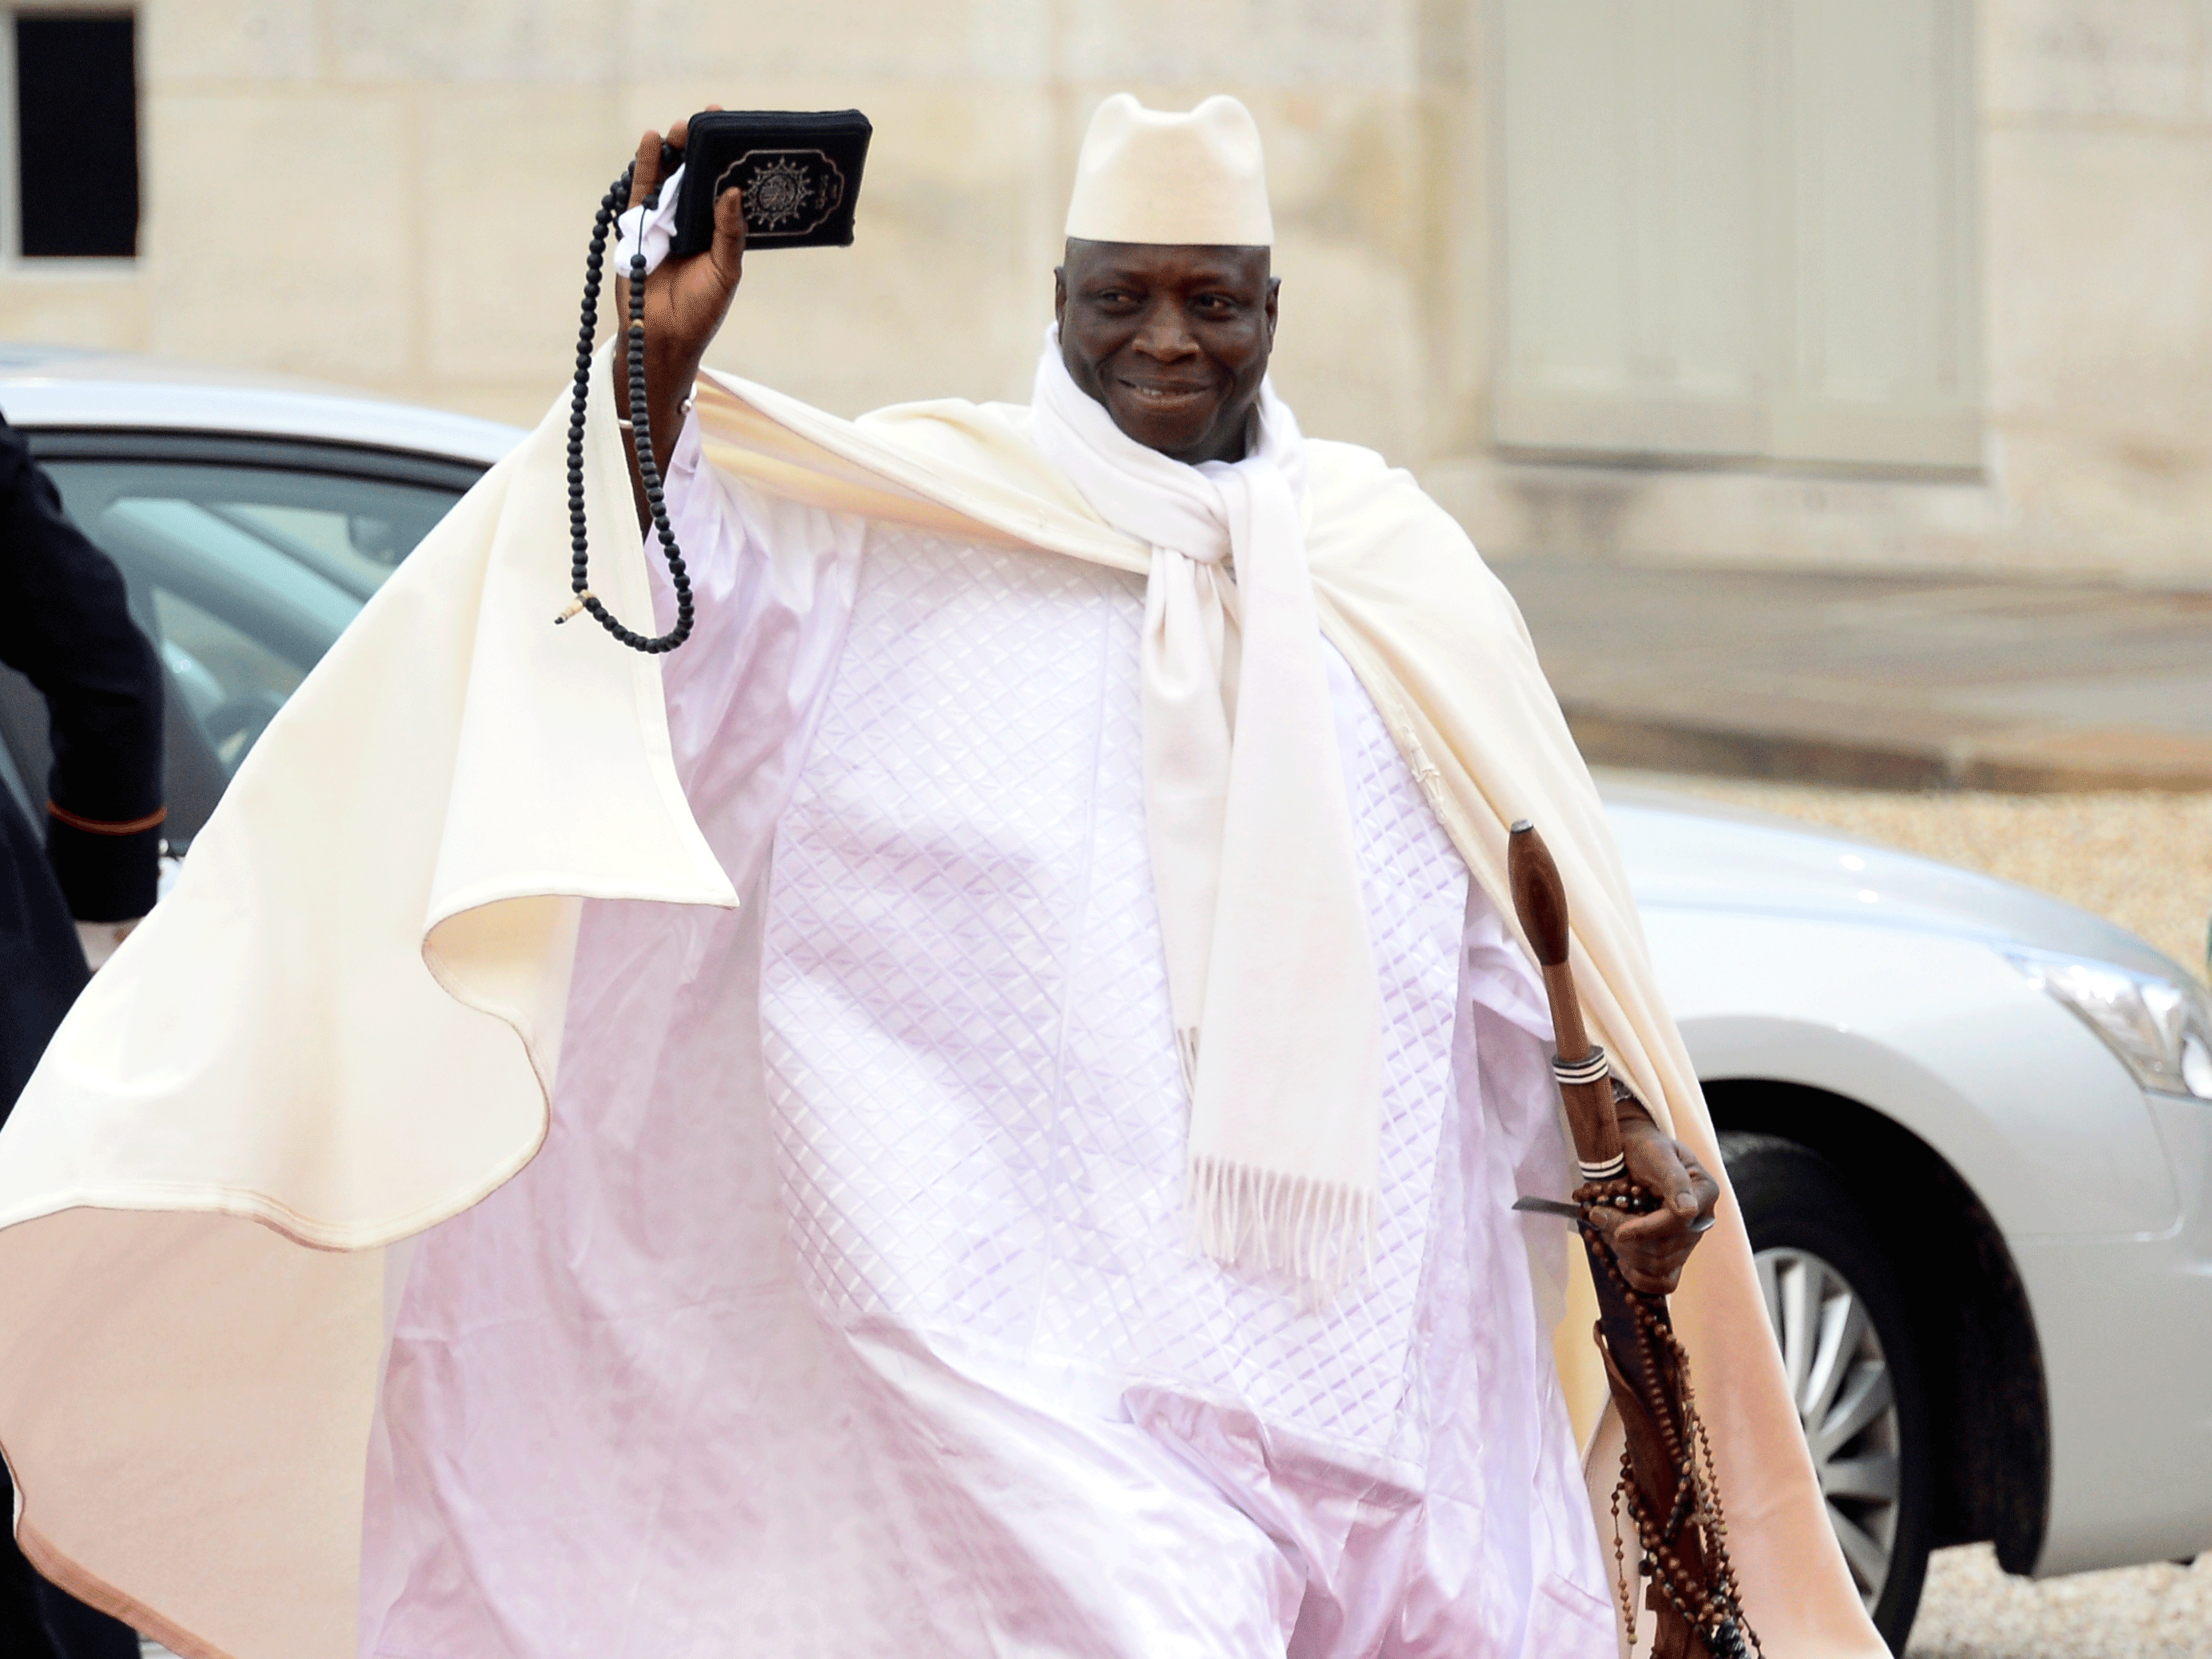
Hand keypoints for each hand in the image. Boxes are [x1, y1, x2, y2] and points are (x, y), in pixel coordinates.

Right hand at [612, 114, 747, 521]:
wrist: (662, 339)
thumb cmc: (701, 310)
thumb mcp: (726, 271)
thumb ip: (730, 232)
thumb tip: (732, 191)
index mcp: (716, 228)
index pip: (723, 183)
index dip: (728, 158)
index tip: (737, 129)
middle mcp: (691, 219)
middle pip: (696, 172)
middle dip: (701, 145)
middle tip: (709, 122)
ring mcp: (662, 219)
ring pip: (669, 174)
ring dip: (675, 148)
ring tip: (682, 127)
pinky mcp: (635, 225)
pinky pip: (640, 188)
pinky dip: (646, 164)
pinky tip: (652, 140)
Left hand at [1586, 1110, 1720, 1295]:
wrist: (1635, 1154)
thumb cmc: (1644, 1149)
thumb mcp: (1656, 1153)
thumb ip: (1672, 1179)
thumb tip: (1687, 1210)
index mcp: (1703, 1192)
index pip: (1678, 1222)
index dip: (1644, 1230)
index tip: (1616, 1231)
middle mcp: (1700, 1221)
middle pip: (1664, 1249)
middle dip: (1625, 1239)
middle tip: (1598, 1217)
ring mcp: (1688, 1242)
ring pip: (1658, 1267)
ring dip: (1625, 1254)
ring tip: (1606, 1230)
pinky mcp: (1675, 1257)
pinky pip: (1664, 1282)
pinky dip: (1638, 1277)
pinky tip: (1621, 1261)